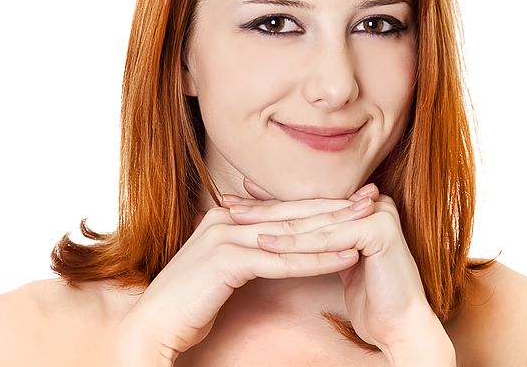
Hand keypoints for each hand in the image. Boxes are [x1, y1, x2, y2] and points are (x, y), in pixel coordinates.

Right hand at [117, 178, 377, 360]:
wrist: (153, 327)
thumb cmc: (188, 304)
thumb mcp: (221, 268)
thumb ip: (244, 251)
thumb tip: (270, 247)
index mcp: (226, 216)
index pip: (284, 209)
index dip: (321, 205)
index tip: (355, 200)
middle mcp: (226, 219)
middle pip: (294, 213)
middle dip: (336, 207)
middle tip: (374, 198)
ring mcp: (225, 237)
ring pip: (293, 234)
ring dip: (334, 228)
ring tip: (370, 223)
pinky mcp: (228, 261)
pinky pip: (282, 260)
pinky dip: (317, 258)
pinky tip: (346, 255)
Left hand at [228, 182, 443, 357]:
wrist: (402, 329)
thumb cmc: (371, 303)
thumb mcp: (336, 262)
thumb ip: (318, 240)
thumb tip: (283, 224)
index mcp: (364, 206)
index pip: (310, 204)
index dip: (272, 204)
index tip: (236, 201)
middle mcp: (375, 203)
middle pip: (310, 209)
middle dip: (265, 208)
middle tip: (229, 204)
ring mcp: (380, 213)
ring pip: (315, 223)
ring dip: (273, 224)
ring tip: (238, 222)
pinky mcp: (379, 229)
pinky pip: (327, 238)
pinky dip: (294, 243)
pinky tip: (265, 244)